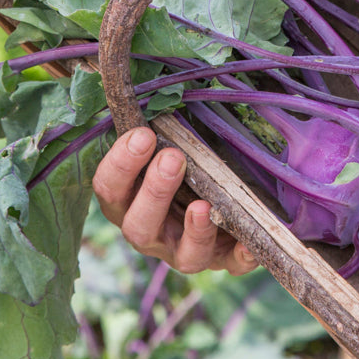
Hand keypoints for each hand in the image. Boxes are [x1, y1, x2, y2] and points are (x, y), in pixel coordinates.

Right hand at [92, 127, 258, 274]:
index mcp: (128, 202)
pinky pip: (230, 266)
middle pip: (139, 225)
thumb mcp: (169, 146)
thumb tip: (164, 93)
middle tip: (172, 158)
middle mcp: (151, 232)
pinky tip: (248, 242)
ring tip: (203, 206)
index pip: (109, 188)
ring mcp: (184, 251)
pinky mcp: (221, 260)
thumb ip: (163, 130)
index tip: (143, 134)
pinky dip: (240, 255)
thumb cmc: (183, 164)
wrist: (216, 202)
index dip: (121, 164)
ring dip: (194, 230)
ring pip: (183, 255)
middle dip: (155, 192)